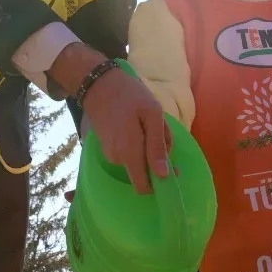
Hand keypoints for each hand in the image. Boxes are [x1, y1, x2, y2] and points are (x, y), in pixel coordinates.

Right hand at [82, 69, 171, 193]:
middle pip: (144, 171)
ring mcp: (110, 154)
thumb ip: (157, 146)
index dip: (159, 182)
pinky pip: (129, 153)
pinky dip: (138, 143)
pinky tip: (137, 124)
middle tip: (160, 131)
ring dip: (148, 147)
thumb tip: (163, 176)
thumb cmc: (130, 96)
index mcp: (129, 153)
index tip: (172, 167)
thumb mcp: (152, 115)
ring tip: (147, 122)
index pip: (143, 187)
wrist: (99, 84)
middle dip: (157, 157)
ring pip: (138, 161)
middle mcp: (117, 159)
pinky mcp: (107, 148)